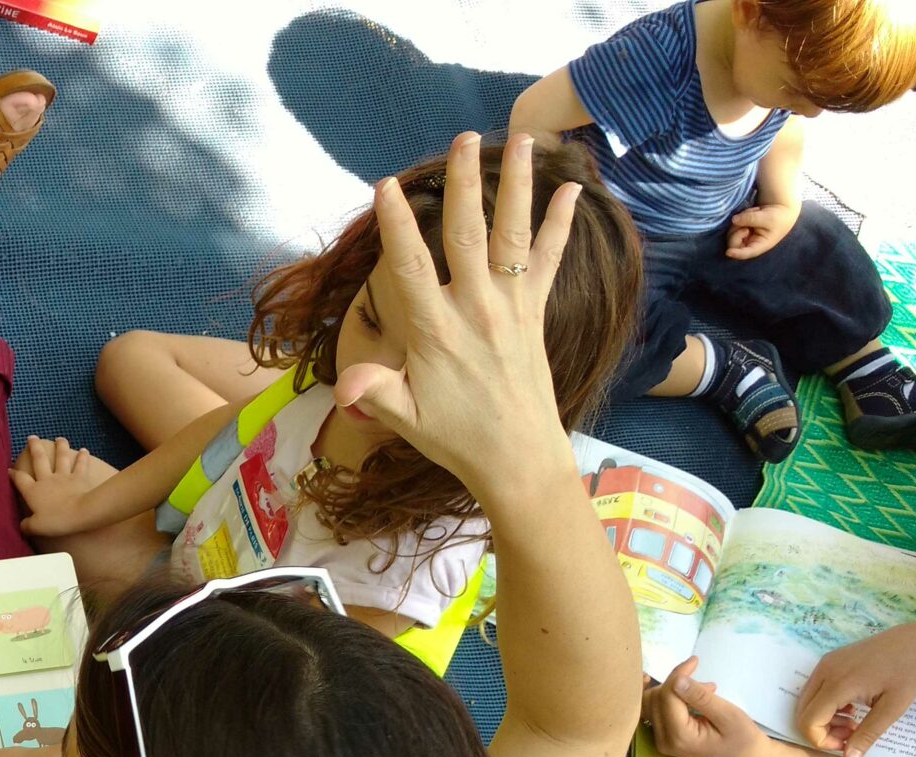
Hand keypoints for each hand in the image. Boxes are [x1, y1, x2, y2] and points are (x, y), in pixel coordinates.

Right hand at [11, 435, 116, 537]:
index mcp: (33, 491)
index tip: (9, 469)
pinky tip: (85, 450)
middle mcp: (47, 480)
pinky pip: (81, 465)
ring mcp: (64, 477)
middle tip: (32, 437)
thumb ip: (27, 526)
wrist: (80, 513)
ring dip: (60, 447)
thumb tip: (21, 526)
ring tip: (59, 439)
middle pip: (39, 459)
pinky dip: (83, 457)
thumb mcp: (36, 527)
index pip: (20, 479)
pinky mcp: (80, 478)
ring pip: (61, 458)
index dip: (13, 474)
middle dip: (34, 448)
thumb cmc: (56, 520)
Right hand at [331, 131, 583, 497]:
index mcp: (437, 332)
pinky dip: (560, 224)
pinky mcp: (534, 313)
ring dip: (518, 186)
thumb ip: (376, 393)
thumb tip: (344, 385)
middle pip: (469, 234)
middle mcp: (477, 310)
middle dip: (464, 184)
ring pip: (512, 235)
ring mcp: (510, 308)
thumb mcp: (407, 419)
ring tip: (526, 141)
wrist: (519, 459)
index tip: (385, 186)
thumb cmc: (456, 439)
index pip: (411, 267)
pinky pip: (549, 260)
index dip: (396, 225)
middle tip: (462, 138)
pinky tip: (571, 190)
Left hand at [646, 657, 779, 756]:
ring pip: (650, 703)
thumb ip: (701, 698)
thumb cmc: (743, 739)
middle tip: (704, 683)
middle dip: (675, 683)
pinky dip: (667, 697)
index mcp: (680, 736)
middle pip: (654, 699)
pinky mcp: (664, 736)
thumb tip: (677, 680)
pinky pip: (654, 711)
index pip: (667, 697)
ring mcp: (661, 740)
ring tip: (700, 690)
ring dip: (671, 689)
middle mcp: (664, 740)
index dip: (678, 675)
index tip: (694, 661)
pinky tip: (685, 693)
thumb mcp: (728, 715)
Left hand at [725, 202, 797, 259]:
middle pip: (733, 243)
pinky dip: (740, 217)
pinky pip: (732, 225)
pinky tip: (751, 213)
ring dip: (740, 221)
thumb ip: (752, 218)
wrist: (779, 212)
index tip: (728, 252)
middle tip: (748, 220)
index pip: (747, 253)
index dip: (737, 253)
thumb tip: (734, 220)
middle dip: (737, 230)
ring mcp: (742, 238)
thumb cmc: (777, 218)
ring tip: (754, 213)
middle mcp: (748, 245)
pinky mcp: (738, 230)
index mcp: (759, 246)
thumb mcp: (767, 217)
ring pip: (731, 233)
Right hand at [793, 621, 915, 756]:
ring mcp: (824, 664)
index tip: (847, 744)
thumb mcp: (892, 709)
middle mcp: (824, 672)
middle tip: (850, 735)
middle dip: (821, 732)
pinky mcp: (827, 661)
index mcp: (839, 684)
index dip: (822, 741)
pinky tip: (849, 707)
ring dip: (822, 720)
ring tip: (852, 722)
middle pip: (802, 713)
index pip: (809, 721)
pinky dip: (824, 706)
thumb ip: (867, 735)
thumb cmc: (908, 675)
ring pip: (805, 702)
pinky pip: (813, 690)